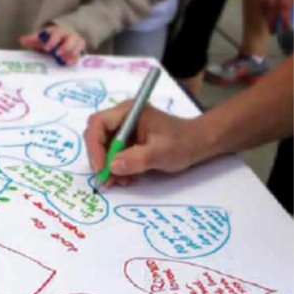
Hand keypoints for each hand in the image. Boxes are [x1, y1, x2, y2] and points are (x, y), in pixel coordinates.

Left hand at [19, 25, 86, 65]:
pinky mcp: (79, 51)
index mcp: (59, 32)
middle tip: (57, 54)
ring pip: (77, 47)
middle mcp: (69, 35)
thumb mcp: (41, 39)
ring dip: (70, 54)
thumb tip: (21, 39)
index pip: (57, 34)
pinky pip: (79, 55)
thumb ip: (32, 40)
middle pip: (71, 40)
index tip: (47, 48)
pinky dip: (74, 59)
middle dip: (65, 47)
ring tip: (63, 60)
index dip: (52, 41)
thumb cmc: (50, 40)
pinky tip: (67, 63)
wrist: (62, 40)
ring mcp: (76, 43)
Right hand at [84, 102, 200, 184]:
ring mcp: (124, 129)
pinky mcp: (128, 141)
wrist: (199, 143)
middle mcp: (122, 117)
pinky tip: (126, 178)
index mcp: (128, 111)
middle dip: (99, 158)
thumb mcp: (161, 153)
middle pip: (96, 135)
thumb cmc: (182, 143)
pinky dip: (115, 168)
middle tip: (106, 178)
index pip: (98, 124)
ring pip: (103, 147)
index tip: (102, 168)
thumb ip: (136, 159)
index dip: (94, 146)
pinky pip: (113, 154)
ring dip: (107, 166)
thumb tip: (112, 166)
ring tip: (119, 181)